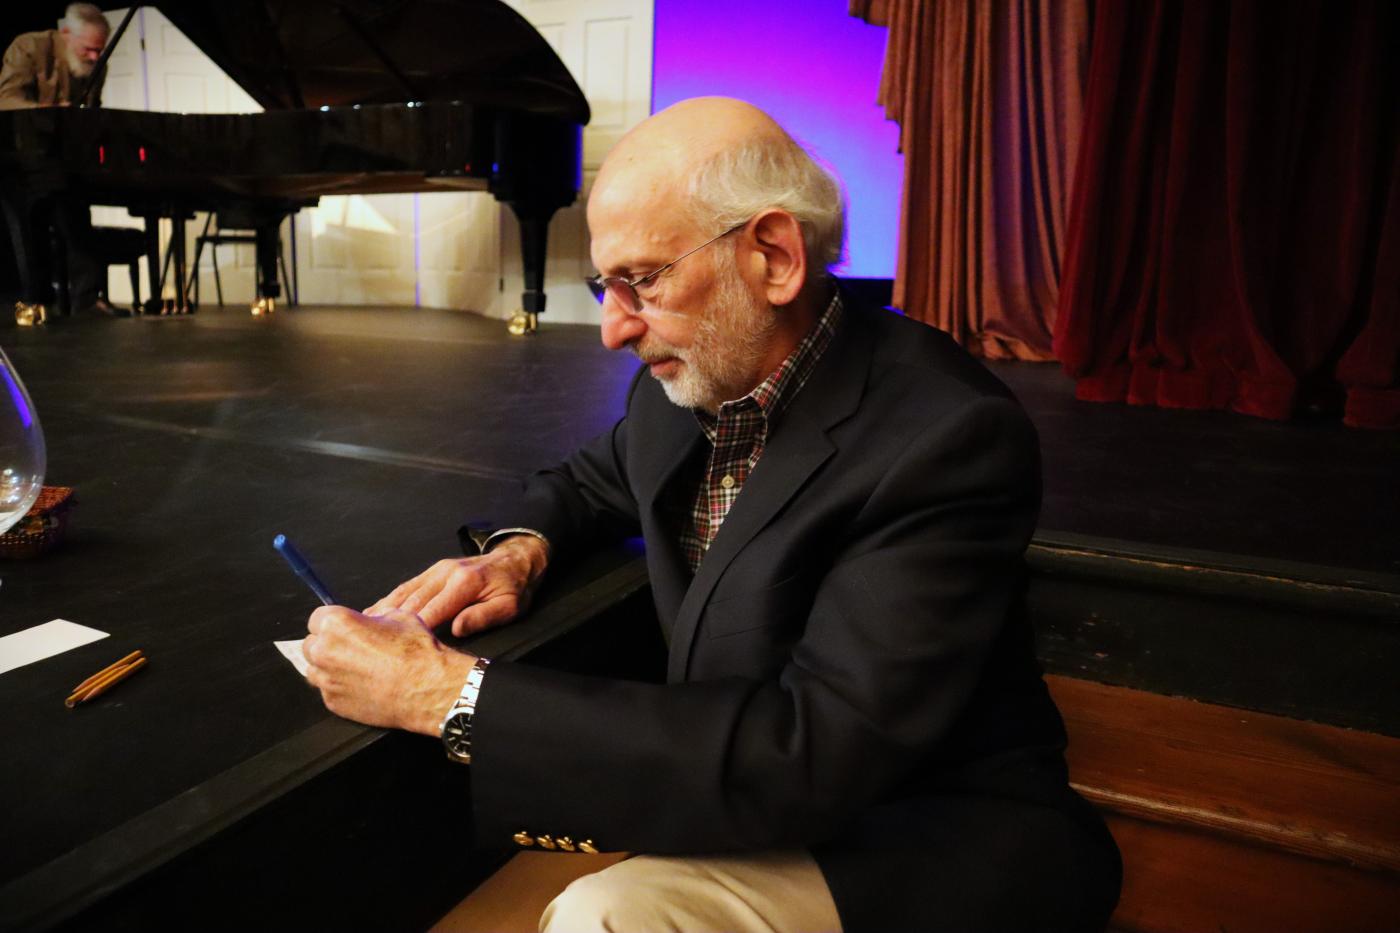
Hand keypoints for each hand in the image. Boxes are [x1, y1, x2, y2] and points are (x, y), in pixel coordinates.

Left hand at [303, 605, 475, 734]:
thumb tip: (371, 622)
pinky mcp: (333, 703)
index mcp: (336, 623)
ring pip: (315, 670)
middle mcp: (324, 651)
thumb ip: (375, 618)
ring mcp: (326, 680)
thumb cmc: (415, 651)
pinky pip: (328, 691)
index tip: (343, 628)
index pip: (317, 618)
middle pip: (311, 645)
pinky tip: (362, 686)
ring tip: (355, 669)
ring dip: (329, 668)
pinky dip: (340, 688)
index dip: (332, 622)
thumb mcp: (400, 616)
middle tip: (351, 648)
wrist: (427, 687)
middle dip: (327, 645)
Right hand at [366, 535, 548, 636]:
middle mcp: (445, 573)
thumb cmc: (514, 587)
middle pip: (411, 603)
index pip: (431, 611)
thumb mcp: (509, 606)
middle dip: (389, 625)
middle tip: (369, 647)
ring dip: (382, 612)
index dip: (411, 631)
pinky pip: (407, 587)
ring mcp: (436, 570)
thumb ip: (483, 617)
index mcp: (463, 583)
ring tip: (361, 632)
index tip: (393, 649)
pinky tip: (374, 614)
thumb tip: (456, 629)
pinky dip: (389, 601)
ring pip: (403, 593)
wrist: (517, 559)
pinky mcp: (433, 571)